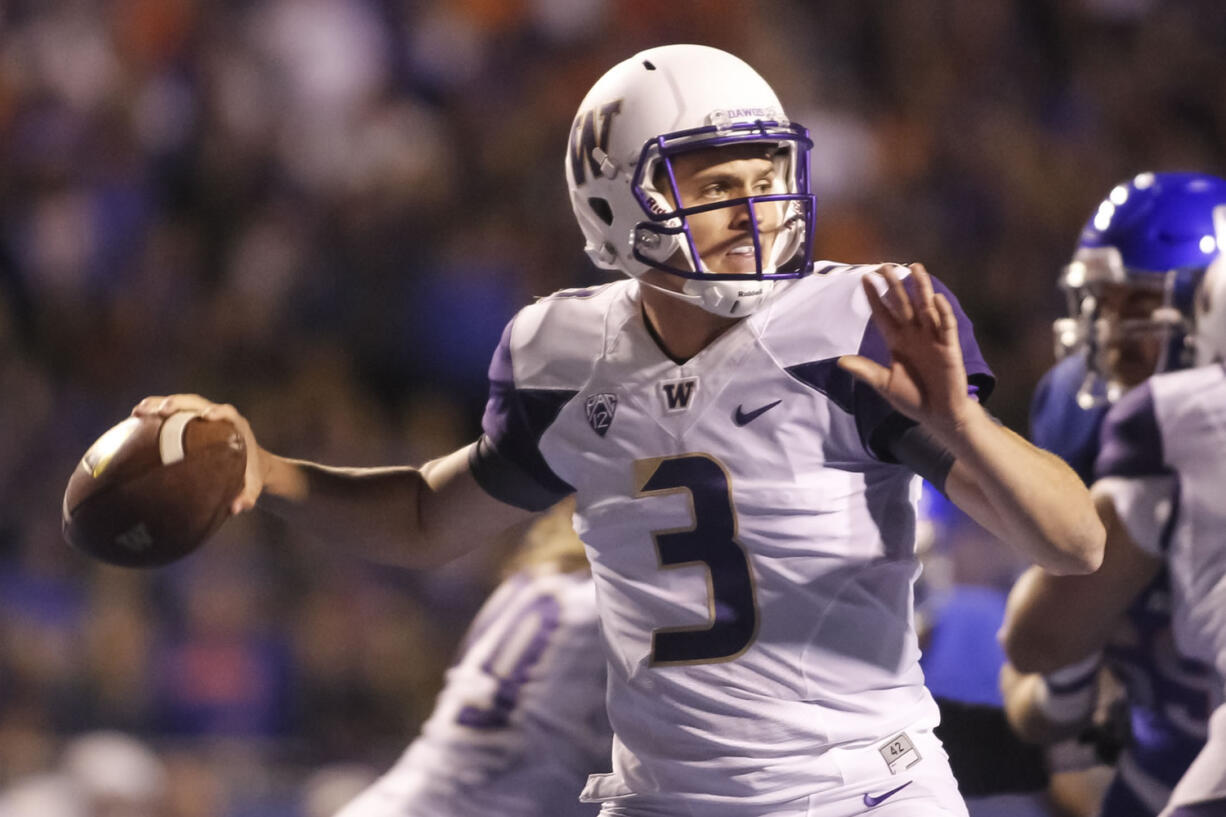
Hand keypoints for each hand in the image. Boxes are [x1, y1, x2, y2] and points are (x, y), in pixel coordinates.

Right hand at [132, 394, 266, 514]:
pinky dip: (155, 411)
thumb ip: (247, 496)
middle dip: (179, 403)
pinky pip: (171, 412)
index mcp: (236, 426)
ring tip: (138, 411)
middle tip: (162, 410)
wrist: (250, 463)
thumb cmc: (250, 472)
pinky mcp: (189, 419)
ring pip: (180, 403)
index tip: (207, 415)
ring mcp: (201, 415)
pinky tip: (136, 416)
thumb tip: (235, 508)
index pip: (227, 413)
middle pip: (197, 402)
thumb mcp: (252, 486)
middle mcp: (217, 415)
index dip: (218, 411)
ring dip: (159, 403)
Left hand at [837, 263, 972, 437]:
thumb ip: (865, 371)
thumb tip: (840, 360)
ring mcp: (932, 338)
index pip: (884, 314)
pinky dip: (942, 313)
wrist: (938, 415)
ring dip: (921, 288)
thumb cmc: (912, 398)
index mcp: (897, 341)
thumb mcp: (885, 384)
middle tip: (885, 266)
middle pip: (903, 304)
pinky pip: (946, 326)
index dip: (875, 298)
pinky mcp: (949, 347)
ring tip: (915, 267)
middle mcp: (914, 335)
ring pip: (926, 307)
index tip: (865, 279)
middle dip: (895, 285)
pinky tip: (936, 299)